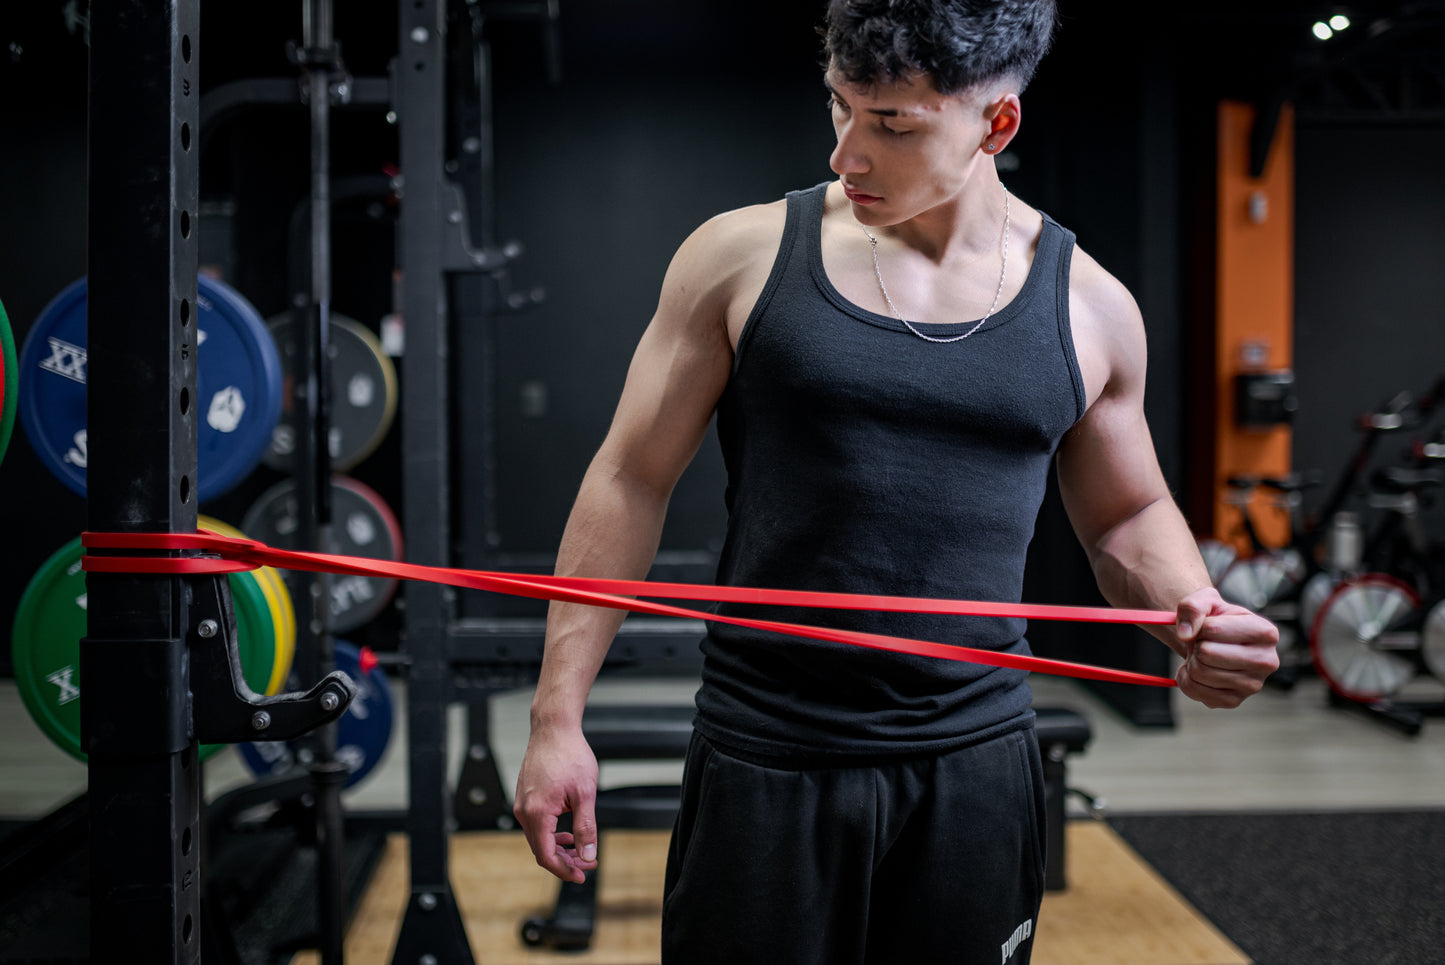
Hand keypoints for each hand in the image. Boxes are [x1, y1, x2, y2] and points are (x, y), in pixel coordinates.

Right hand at [513, 723, 599, 882]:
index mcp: (537, 813)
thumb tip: (587, 854)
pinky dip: (551, 834)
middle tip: (587, 864)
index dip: (564, 870)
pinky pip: (536, 824)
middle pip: (541, 849)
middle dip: (564, 861)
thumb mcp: (585, 794)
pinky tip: (566, 834)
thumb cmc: (570, 756)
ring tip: (580, 851)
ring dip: (558, 848)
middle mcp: (524, 811)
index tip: (583, 875)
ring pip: (538, 838)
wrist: (553, 729)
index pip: (546, 856)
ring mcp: (522, 804)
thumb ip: (585, 827)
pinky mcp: (525, 797)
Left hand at [1173, 587, 1279, 707]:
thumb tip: (1185, 634)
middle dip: (1196, 645)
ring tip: (1203, 656)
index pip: (1212, 630)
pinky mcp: (1233, 701)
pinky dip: (1186, 678)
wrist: (1212, 640)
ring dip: (1191, 661)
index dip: (1201, 626)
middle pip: (1206, 654)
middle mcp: (1266, 661)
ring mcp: (1253, 685)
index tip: (1209, 627)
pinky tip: (1199, 671)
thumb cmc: (1214, 619)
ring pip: (1198, 672)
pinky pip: (1193, 690)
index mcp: (1266, 632)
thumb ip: (1193, 606)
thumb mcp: (1204, 599)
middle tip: (1204, 643)